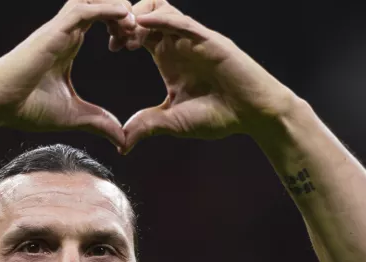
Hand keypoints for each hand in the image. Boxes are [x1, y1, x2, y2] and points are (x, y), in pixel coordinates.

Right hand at [0, 0, 137, 148]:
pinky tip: (125, 16)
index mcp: (69, 44)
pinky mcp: (53, 31)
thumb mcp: (73, 115)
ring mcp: (59, 29)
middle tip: (137, 35)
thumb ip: (98, 122)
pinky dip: (106, 9)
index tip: (133, 46)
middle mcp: (65, 31)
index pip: (100, 18)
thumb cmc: (26, 108)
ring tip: (133, 26)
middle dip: (123, 12)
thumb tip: (121, 138)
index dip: (121, 26)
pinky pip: (84, 9)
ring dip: (117, 7)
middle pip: (100, 2)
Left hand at [118, 0, 298, 153]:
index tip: (113, 47)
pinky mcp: (208, 40)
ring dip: (140, 15)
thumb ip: (147, 126)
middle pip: (146, 12)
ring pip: (161, 9)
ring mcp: (193, 39)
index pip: (139, 31)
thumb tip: (121, 144)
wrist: (252, 114)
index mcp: (167, 56)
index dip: (122, 33)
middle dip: (126, 19)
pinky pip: (181, 21)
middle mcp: (178, 43)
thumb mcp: (173, 122)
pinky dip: (161, 18)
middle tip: (115, 36)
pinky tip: (143, 23)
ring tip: (127, 32)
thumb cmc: (218, 115)